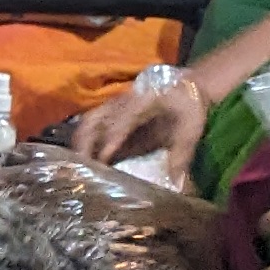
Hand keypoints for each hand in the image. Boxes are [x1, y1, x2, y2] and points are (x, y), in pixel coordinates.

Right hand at [67, 77, 202, 170]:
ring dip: (80, 142)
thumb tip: (175, 182)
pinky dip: (83, 141)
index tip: (104, 158)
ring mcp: (113, 106)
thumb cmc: (187, 107)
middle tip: (82, 167)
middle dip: (85, 142)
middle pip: (95, 119)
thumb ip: (182, 154)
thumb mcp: (191, 129)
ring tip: (79, 165)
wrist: (185, 87)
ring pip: (88, 121)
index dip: (112, 139)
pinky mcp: (110, 114)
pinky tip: (84, 159)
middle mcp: (122, 102)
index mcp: (143, 101)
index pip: (122, 120)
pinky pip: (90, 125)